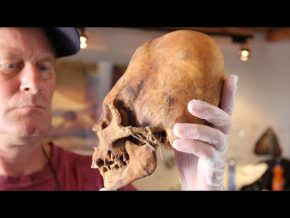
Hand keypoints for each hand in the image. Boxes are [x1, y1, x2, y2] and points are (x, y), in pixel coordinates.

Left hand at [173, 74, 237, 189]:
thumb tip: (161, 104)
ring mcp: (219, 150)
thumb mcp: (184, 135)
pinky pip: (206, 152)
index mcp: (215, 126)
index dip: (229, 93)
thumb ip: (181, 121)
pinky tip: (177, 143)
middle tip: (191, 103)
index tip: (231, 76)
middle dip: (209, 109)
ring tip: (177, 128)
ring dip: (196, 130)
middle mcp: (221, 136)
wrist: (194, 183)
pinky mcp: (214, 164)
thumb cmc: (189, 156)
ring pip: (215, 136)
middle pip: (224, 118)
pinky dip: (191, 146)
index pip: (225, 107)